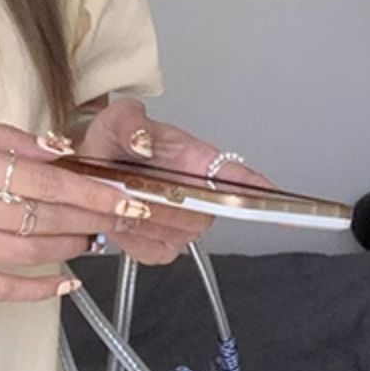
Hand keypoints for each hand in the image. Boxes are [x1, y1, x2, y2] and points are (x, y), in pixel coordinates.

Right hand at [0, 114, 217, 303]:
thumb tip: (53, 148)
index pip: (40, 178)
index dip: (87, 190)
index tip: (124, 194)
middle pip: (41, 215)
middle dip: (91, 218)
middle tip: (126, 217)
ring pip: (26, 250)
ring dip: (68, 246)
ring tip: (94, 239)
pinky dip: (33, 289)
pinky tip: (62, 284)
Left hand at [75, 97, 275, 265]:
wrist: (90, 166)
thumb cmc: (114, 141)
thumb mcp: (118, 119)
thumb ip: (130, 124)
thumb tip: (143, 141)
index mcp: (199, 160)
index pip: (240, 177)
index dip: (260, 191)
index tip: (279, 202)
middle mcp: (199, 196)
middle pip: (205, 213)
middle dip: (169, 203)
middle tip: (133, 184)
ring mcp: (183, 226)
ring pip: (179, 233)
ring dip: (146, 217)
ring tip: (123, 195)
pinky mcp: (161, 247)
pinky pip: (154, 251)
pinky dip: (132, 236)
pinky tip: (122, 218)